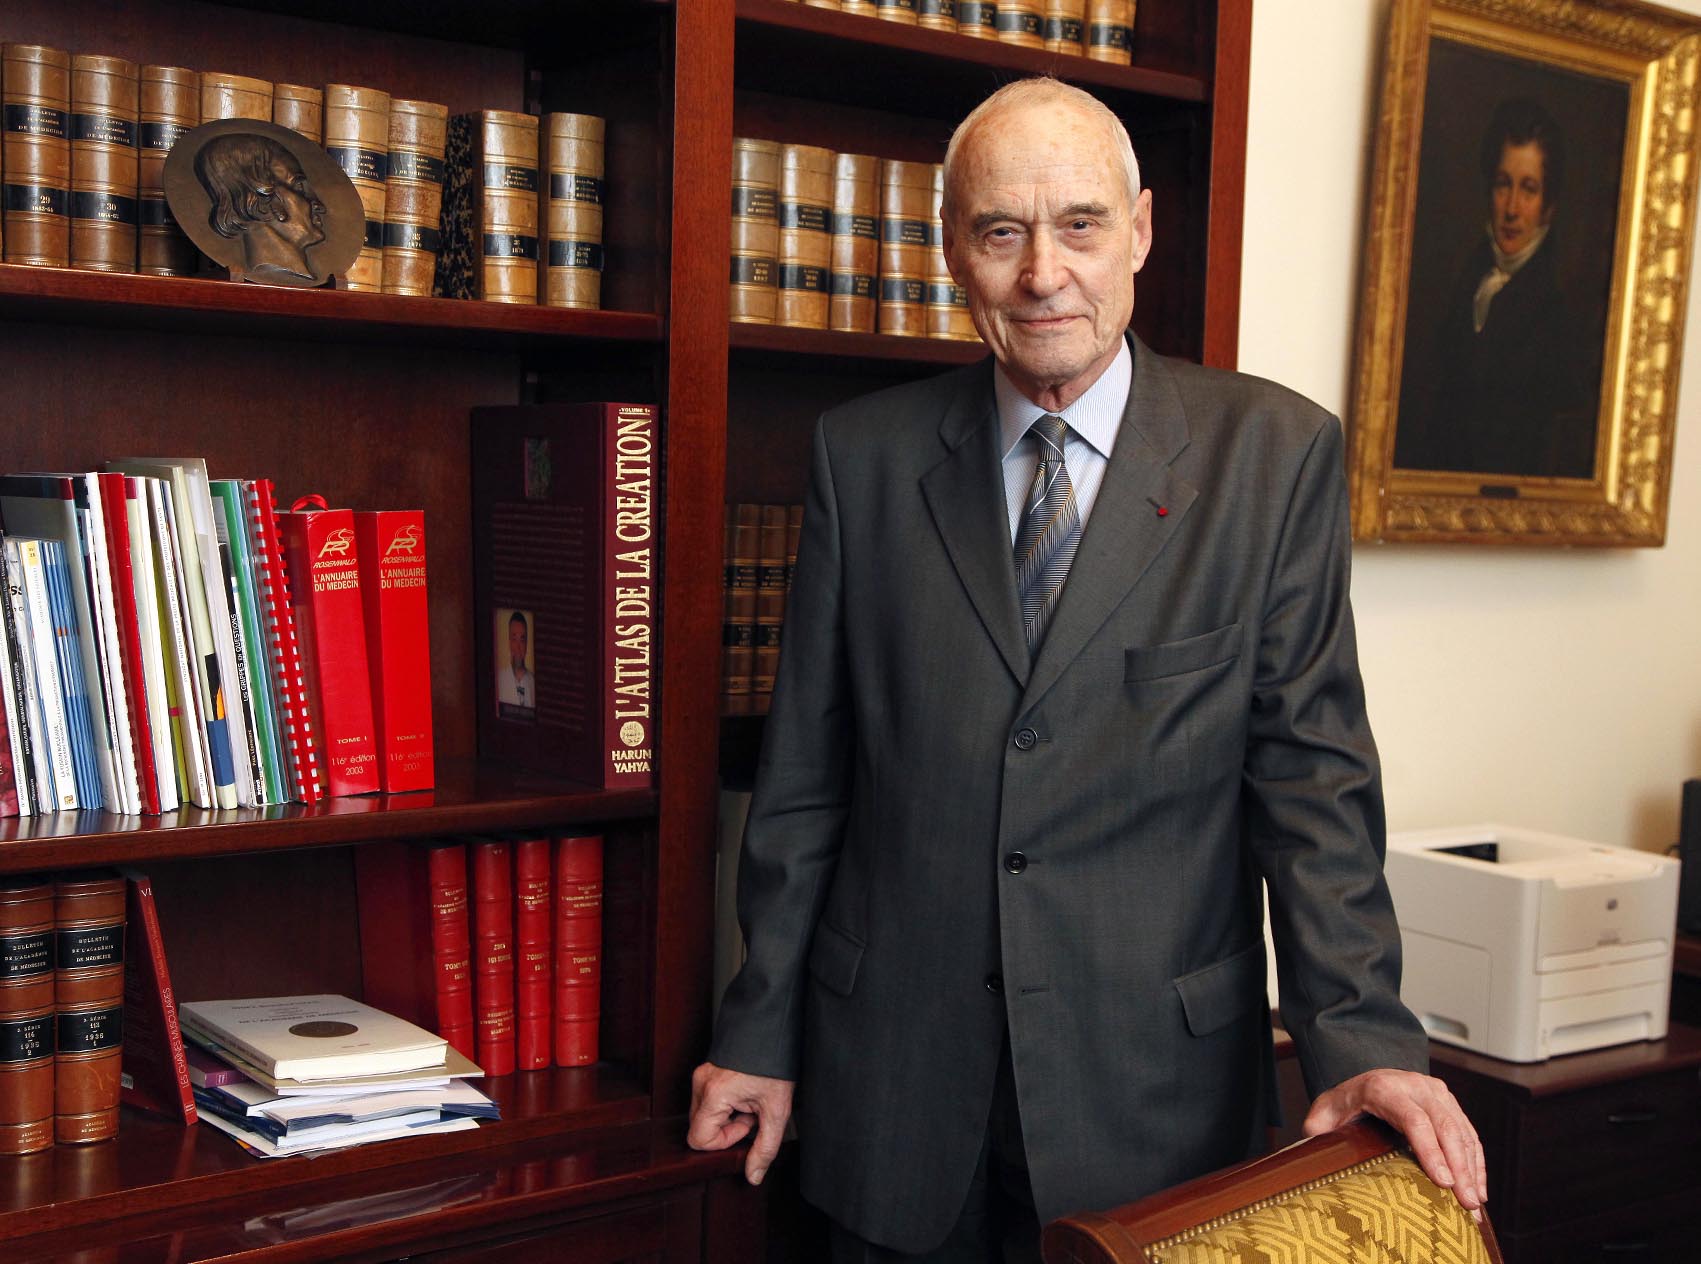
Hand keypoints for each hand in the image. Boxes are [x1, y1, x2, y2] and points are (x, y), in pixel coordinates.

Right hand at [687, 1061, 794, 1186]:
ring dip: (727, 1116)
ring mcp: (702, 1075)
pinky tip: (745, 1093)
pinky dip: (725, 1104)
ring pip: (703, 1114)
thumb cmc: (776, 1065)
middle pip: (700, 1127)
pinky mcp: (707, 1071)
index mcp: (714, 1094)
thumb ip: (764, 1149)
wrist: (774, 1030)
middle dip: (727, 1128)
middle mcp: (701, 1083)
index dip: (724, 1141)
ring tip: (750, 1101)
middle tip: (751, 1113)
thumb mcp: (776, 1111)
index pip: (698, 1139)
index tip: (746, 1125)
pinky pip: (707, 1100)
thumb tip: (753, 1176)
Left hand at [1304, 1068, 1486, 1216]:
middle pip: (1444, 1127)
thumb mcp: (1325, 1111)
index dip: (1430, 1151)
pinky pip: (1468, 1133)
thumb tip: (1312, 1148)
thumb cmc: (1344, 1102)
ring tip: (1475, 1206)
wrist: (1363, 1076)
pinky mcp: (1449, 1103)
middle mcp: (1414, 1085)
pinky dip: (1476, 1162)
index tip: (1443, 1183)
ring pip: (1461, 1131)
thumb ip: (1318, 1128)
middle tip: (1466, 1205)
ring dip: (1472, 1170)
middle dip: (1459, 1168)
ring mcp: (1436, 1092)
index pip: (1414, 1120)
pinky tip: (1479, 1189)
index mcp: (1383, 1087)